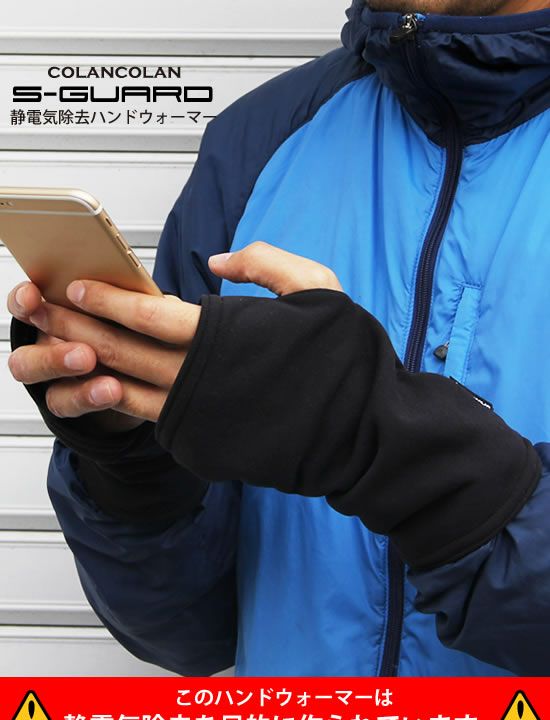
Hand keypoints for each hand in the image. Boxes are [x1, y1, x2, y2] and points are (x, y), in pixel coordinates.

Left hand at [7, 242, 341, 423]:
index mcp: (225, 337)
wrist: (364, 432)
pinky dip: (122, 404)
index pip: (150, 314)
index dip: (111, 299)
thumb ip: (263, 263)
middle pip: (125, 352)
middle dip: (81, 330)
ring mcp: (200, 420)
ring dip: (90, 368)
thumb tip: (215, 262)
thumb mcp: (317, 288)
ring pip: (128, 390)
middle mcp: (203, 380)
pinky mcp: (204, 448)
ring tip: (61, 350)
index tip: (79, 287)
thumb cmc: (347, 359)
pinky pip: (155, 422)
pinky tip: (102, 389)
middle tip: (47, 314)